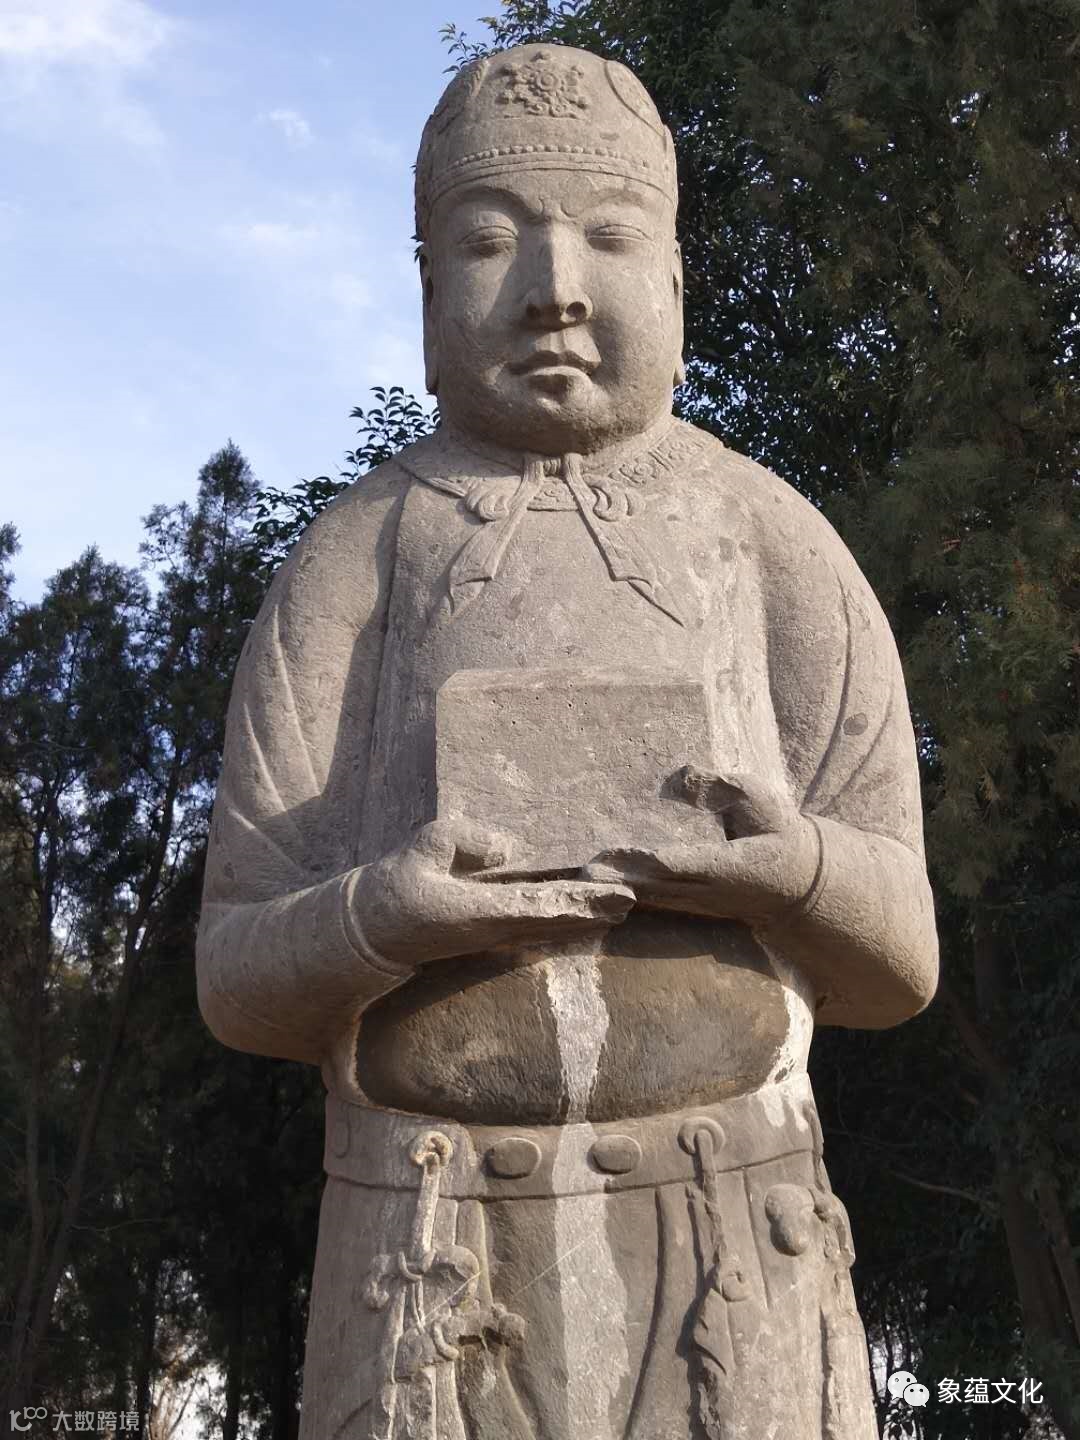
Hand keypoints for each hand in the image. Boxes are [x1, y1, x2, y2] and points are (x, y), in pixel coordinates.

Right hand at [353, 818, 633, 969]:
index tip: (612, 898)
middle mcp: (491, 930)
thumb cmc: (392, 891)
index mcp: (476, 912)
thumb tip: (505, 846)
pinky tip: (584, 918)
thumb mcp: (419, 852)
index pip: (538, 906)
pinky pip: (534, 927)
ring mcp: (491, 937)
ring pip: (547, 927)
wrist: (370, 935)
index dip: (577, 903)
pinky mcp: (487, 936)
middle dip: (593, 911)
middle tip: (633, 901)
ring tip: (621, 908)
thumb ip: (462, 840)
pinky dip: (562, 922)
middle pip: (553, 921)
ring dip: (583, 918)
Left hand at [585, 770, 819, 925]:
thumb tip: (685, 772)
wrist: (798, 879)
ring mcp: (702, 902)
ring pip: (655, 898)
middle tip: (584, 871)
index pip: (682, 862)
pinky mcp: (696, 905)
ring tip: (584, 880)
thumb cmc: (777, 830)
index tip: (618, 853)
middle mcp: (710, 889)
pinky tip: (606, 889)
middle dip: (620, 879)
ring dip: (620, 891)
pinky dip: (633, 895)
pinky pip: (660, 901)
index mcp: (727, 863)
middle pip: (658, 886)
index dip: (648, 859)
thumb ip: (722, 785)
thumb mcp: (759, 798)